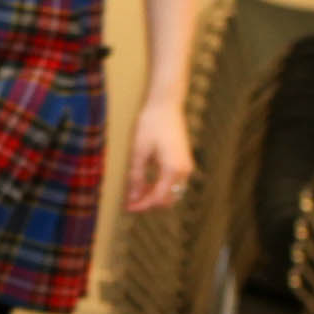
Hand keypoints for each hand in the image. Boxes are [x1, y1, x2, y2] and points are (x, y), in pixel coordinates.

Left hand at [122, 91, 193, 214]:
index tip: (127, 208)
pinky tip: (147, 181)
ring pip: (172, 191)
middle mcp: (184, 171)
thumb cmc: (151, 124)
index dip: (142, 205)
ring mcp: (186, 165)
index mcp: (173, 169)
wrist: (166, 104)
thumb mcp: (139, 152)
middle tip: (130, 201)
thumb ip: (137, 177)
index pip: (157, 197)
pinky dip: (162, 186)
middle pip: (167, 199)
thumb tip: (132, 197)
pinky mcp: (184, 160)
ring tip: (136, 191)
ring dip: (156, 195)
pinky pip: (175, 182)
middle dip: (149, 202)